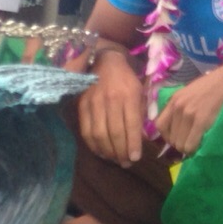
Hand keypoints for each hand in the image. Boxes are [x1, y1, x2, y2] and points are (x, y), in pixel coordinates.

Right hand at [77, 49, 147, 165]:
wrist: (105, 61)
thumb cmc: (126, 79)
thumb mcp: (139, 91)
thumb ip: (140, 114)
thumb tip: (141, 139)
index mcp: (129, 95)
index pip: (132, 125)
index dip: (133, 144)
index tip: (136, 158)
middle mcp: (110, 99)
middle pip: (115, 133)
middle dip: (121, 152)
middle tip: (126, 163)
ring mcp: (94, 103)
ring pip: (100, 135)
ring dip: (108, 152)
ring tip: (115, 160)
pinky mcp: (82, 105)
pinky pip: (86, 131)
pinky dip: (93, 145)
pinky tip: (101, 152)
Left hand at [154, 58, 222, 154]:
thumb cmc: (215, 85)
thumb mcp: (191, 93)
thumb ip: (182, 107)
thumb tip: (179, 127)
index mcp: (174, 100)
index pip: (160, 126)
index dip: (168, 136)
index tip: (179, 138)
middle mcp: (178, 107)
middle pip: (171, 138)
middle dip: (181, 143)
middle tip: (192, 142)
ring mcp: (188, 114)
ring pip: (180, 144)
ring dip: (189, 148)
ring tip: (198, 144)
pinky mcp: (201, 120)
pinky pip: (190, 145)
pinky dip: (195, 149)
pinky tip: (202, 145)